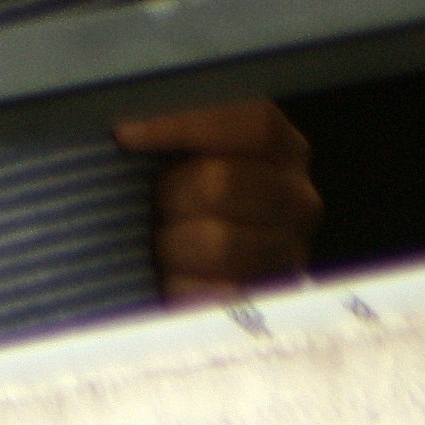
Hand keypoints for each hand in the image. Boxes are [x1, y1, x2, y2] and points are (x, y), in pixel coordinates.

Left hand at [121, 100, 320, 298]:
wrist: (212, 279)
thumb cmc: (190, 205)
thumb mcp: (190, 156)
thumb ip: (177, 131)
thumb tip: (129, 122)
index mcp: (284, 150)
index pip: (252, 121)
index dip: (186, 123)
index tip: (126, 133)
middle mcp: (299, 199)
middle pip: (223, 182)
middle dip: (171, 195)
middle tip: (156, 207)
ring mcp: (291, 253)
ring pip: (217, 241)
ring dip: (172, 246)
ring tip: (165, 246)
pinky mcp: (270, 302)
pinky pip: (214, 294)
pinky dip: (179, 287)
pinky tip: (173, 281)